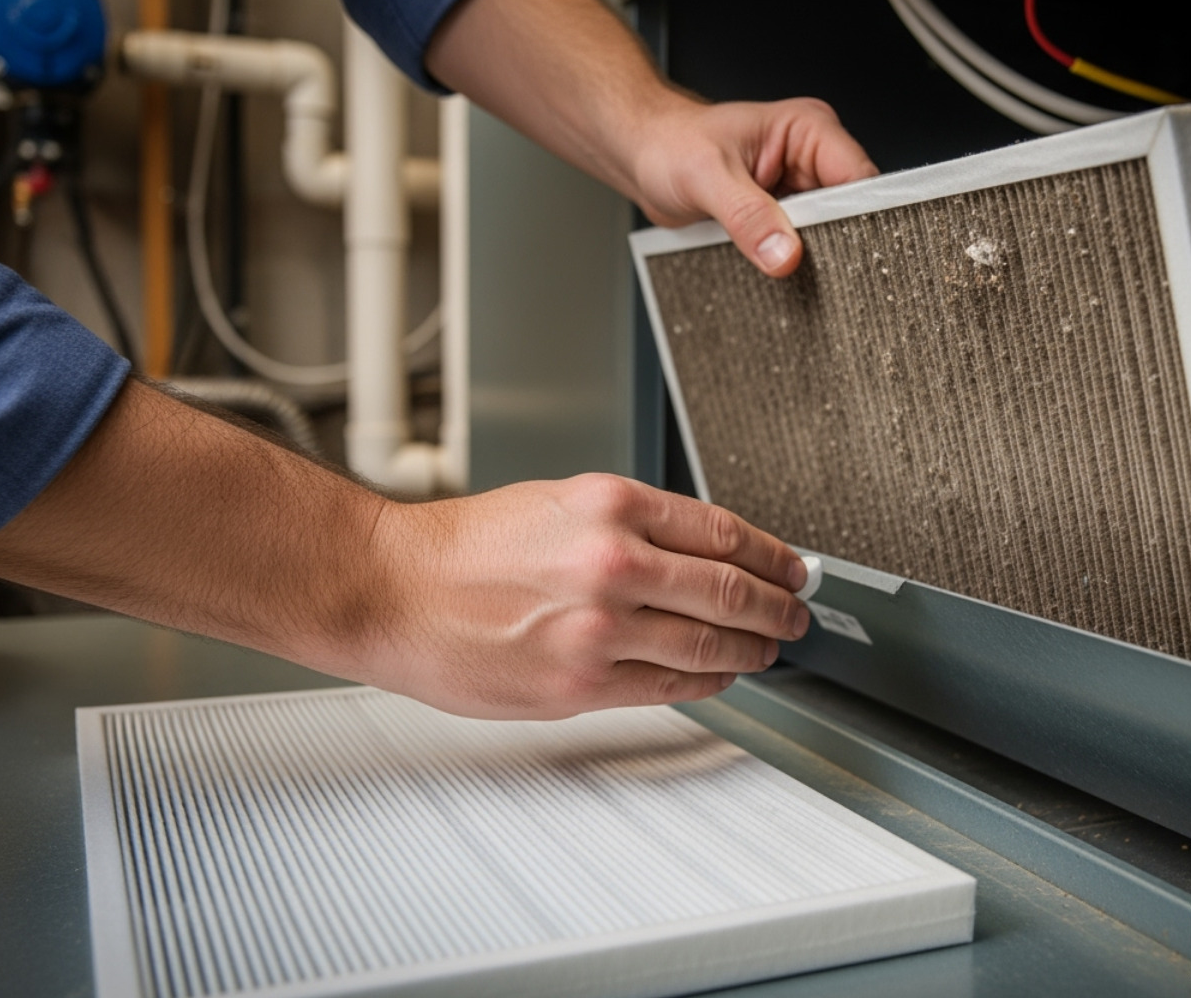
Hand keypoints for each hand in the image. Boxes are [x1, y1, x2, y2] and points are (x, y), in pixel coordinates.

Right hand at [361, 473, 811, 718]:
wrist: (392, 590)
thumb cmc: (462, 547)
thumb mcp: (558, 501)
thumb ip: (634, 525)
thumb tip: (703, 554)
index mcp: (610, 505)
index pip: (724, 531)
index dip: (773, 553)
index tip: (792, 565)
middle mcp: (613, 562)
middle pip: (732, 589)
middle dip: (780, 605)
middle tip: (798, 612)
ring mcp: (600, 628)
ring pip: (711, 643)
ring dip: (755, 648)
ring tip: (771, 648)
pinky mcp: (581, 684)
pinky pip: (671, 688)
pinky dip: (710, 681)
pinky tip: (723, 675)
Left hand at [630, 97, 878, 276]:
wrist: (643, 156)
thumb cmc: (670, 144)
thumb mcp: (707, 177)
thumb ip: (747, 216)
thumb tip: (783, 253)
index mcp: (807, 129)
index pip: (858, 176)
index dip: (857, 216)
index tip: (845, 253)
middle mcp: (810, 158)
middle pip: (850, 211)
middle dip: (833, 244)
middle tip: (808, 269)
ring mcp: (799, 189)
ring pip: (829, 235)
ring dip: (810, 257)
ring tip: (783, 268)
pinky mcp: (783, 216)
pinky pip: (801, 247)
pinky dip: (789, 262)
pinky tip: (773, 270)